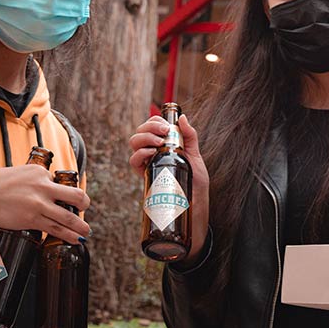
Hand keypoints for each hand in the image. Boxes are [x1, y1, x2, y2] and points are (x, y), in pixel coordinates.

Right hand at [0, 165, 90, 244]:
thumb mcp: (19, 173)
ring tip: (86, 232)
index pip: (61, 183)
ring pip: (69, 217)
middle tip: (84, 211)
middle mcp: (43, 186)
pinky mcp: (32, 219)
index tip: (68, 200)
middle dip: (84, 206)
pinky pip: (56, 229)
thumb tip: (42, 190)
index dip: (65, 193)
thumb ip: (33, 181)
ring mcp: (39, 203)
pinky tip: (74, 240)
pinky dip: (68, 236)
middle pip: (76, 196)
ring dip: (81, 227)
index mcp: (40, 172)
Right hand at [128, 114, 210, 262]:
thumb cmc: (195, 187)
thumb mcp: (195, 158)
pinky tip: (150, 154)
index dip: (154, 122)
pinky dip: (139, 154)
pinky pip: (133, 162)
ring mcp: (147, 167)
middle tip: (164, 133)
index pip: (150, 128)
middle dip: (149, 128)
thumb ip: (189, 138)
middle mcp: (152, 156)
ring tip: (158, 143)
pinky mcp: (146, 178)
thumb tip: (181, 117)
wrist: (195, 210)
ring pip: (133, 145)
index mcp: (163, 148)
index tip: (166, 125)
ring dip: (143, 138)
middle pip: (139, 133)